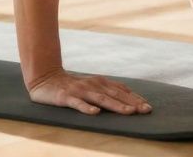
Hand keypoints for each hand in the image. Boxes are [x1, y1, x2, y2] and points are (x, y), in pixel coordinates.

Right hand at [26, 67, 151, 115]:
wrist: (44, 78)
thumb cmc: (71, 86)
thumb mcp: (91, 86)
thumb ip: (107, 92)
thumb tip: (129, 101)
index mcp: (99, 82)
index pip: (121, 90)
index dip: (135, 98)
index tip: (148, 107)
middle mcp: (92, 84)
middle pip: (115, 94)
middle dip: (132, 103)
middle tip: (145, 111)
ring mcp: (79, 90)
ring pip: (100, 99)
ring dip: (116, 105)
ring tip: (129, 112)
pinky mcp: (66, 97)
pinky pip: (77, 103)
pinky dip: (87, 108)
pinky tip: (95, 113)